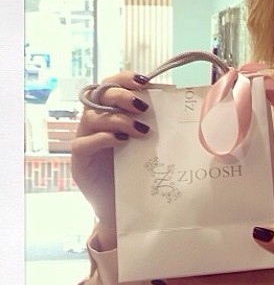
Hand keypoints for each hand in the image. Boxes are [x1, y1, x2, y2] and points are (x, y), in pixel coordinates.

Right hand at [71, 71, 151, 233]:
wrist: (125, 205)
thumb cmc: (139, 168)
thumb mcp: (150, 141)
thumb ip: (157, 121)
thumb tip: (183, 102)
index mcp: (111, 110)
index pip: (112, 84)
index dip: (124, 78)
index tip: (144, 81)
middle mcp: (95, 121)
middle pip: (99, 95)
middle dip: (121, 96)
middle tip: (142, 106)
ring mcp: (84, 138)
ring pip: (92, 117)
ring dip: (118, 119)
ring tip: (140, 130)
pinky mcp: (79, 159)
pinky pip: (84, 143)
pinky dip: (103, 138)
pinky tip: (121, 141)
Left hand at [160, 228, 273, 284]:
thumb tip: (256, 231)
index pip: (215, 283)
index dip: (188, 281)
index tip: (164, 275)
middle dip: (188, 278)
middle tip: (164, 266)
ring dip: (202, 277)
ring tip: (183, 263)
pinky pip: (237, 283)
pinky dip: (221, 276)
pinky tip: (220, 265)